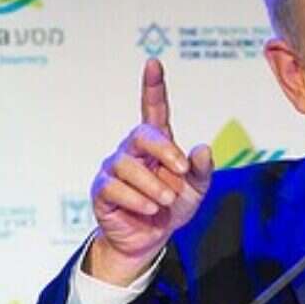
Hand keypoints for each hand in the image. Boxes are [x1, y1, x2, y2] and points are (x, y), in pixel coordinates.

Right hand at [86, 59, 213, 284]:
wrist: (150, 240)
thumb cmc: (173, 207)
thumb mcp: (197, 190)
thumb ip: (202, 170)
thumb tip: (202, 148)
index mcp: (158, 144)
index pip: (154, 109)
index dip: (153, 86)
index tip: (153, 63)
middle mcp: (133, 150)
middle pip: (142, 133)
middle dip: (164, 150)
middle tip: (181, 171)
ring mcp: (114, 168)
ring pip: (128, 165)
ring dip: (153, 184)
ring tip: (166, 200)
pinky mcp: (102, 190)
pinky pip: (114, 187)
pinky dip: (136, 198)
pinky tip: (149, 207)